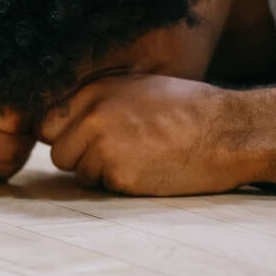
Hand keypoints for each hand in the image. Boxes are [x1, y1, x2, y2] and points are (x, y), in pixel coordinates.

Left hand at [38, 74, 275, 194]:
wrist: (226, 131)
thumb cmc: (188, 108)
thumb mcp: (137, 87)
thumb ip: (98, 102)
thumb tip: (65, 122)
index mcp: (95, 92)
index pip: (48, 122)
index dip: (65, 135)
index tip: (82, 141)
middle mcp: (92, 117)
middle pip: (58, 153)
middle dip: (80, 158)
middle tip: (116, 154)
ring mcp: (103, 148)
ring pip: (80, 174)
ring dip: (102, 174)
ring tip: (139, 159)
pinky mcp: (119, 177)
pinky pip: (104, 189)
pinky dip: (122, 186)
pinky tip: (150, 170)